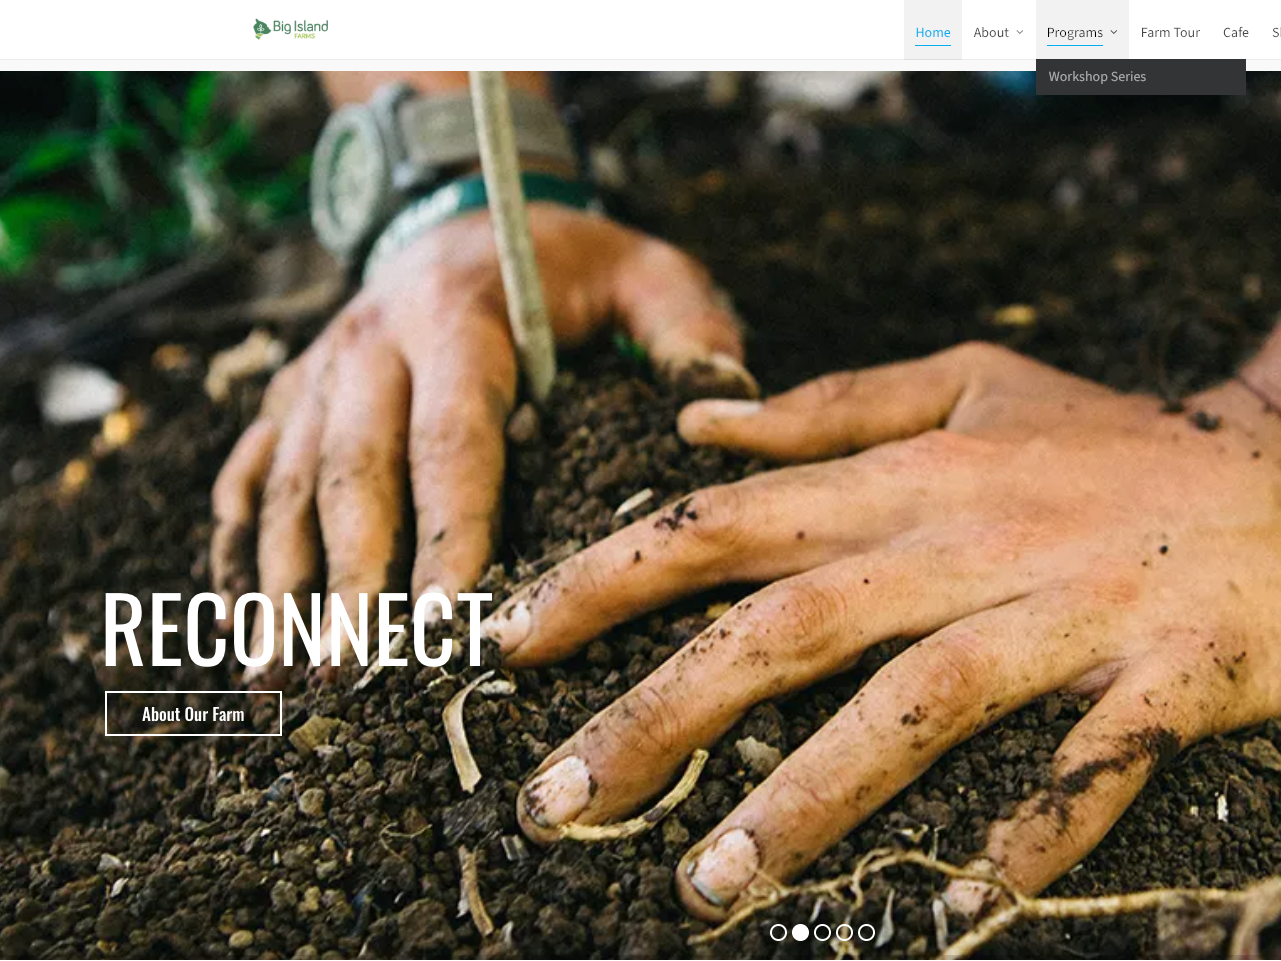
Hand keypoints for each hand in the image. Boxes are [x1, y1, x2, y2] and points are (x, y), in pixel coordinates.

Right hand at [210, 204, 754, 676]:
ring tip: (281, 673)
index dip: (448, 531)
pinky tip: (240, 621)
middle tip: (352, 675)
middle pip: (352, 472)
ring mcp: (320, 370)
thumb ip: (689, 326)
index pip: (452, 434)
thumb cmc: (566, 261)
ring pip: (284, 482)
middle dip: (352, 581)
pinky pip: (246, 471)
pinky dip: (236, 547)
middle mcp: (371, 342)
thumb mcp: (646, 269)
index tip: (446, 621)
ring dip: (281, 582)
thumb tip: (724, 408)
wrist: (462, 209)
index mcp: (461, 314)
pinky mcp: (292, 393)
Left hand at [480, 342, 1280, 919]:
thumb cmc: (1118, 447)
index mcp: (909, 482)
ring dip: (807, 799)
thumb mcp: (973, 387)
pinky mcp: (1159, 684)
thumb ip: (833, 409)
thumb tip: (703, 429)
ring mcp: (1062, 619)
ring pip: (911, 707)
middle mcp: (964, 547)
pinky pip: (1084, 772)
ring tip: (706, 885)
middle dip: (660, 712)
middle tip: (554, 796)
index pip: (726, 525)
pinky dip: (1026, 837)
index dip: (609, 577)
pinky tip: (953, 905)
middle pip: (785, 629)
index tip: (512, 638)